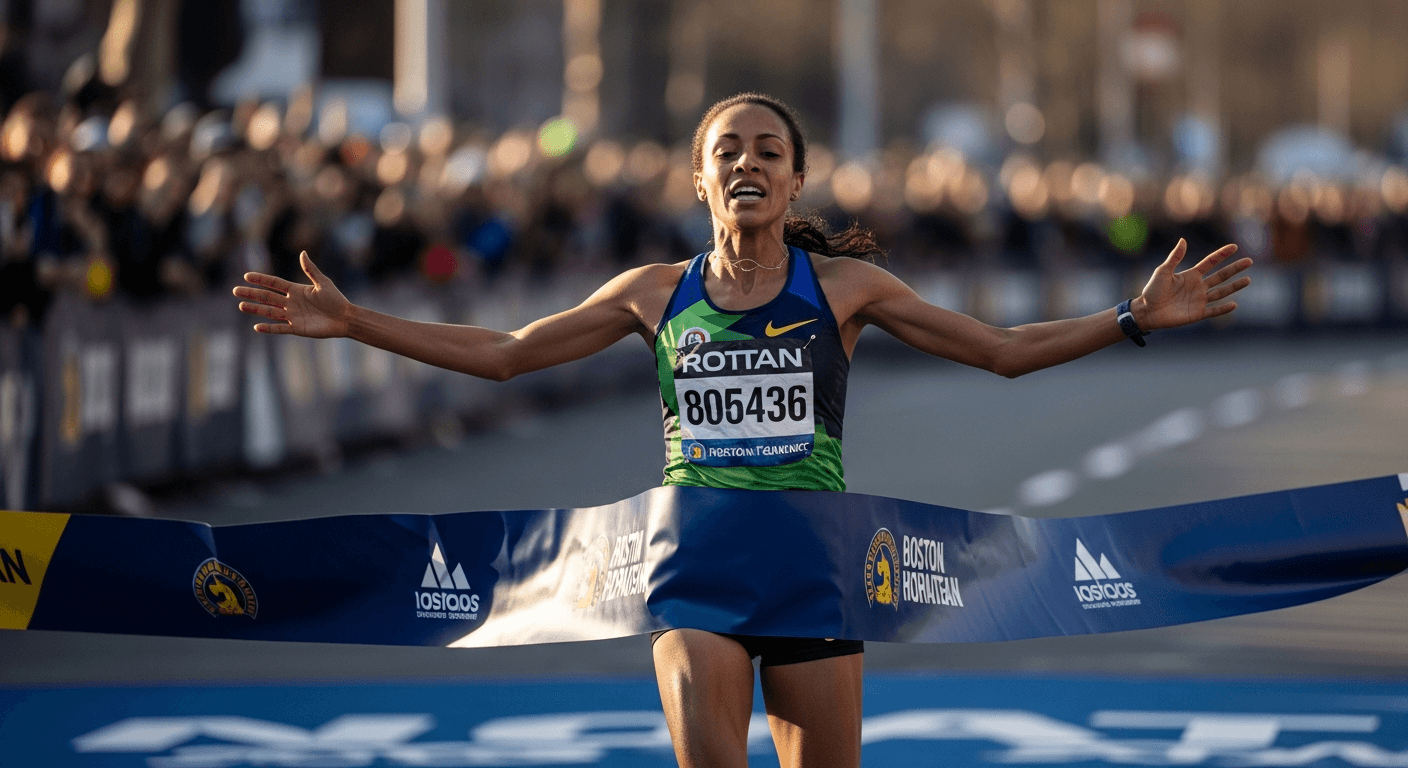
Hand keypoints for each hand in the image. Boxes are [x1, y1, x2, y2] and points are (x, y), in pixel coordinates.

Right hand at [233, 251, 352, 337]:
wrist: (344, 318)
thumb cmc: (336, 299)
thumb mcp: (322, 282)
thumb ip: (310, 269)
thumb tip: (302, 252)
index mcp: (296, 290)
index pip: (274, 283)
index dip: (261, 280)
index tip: (247, 276)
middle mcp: (291, 302)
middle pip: (267, 297)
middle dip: (252, 294)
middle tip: (235, 291)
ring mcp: (292, 316)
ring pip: (270, 312)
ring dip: (256, 309)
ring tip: (241, 305)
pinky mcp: (297, 328)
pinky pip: (280, 329)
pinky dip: (269, 328)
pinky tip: (257, 327)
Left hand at [1133, 239, 1251, 330]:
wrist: (1146, 311)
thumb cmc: (1152, 290)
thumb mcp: (1163, 271)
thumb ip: (1175, 257)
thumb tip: (1183, 240)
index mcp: (1191, 275)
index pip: (1210, 262)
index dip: (1222, 254)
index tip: (1234, 247)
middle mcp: (1198, 286)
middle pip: (1221, 276)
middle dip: (1235, 268)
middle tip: (1249, 261)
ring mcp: (1199, 300)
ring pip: (1221, 292)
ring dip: (1235, 286)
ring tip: (1248, 280)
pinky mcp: (1197, 313)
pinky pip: (1213, 311)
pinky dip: (1223, 308)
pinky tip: (1234, 304)